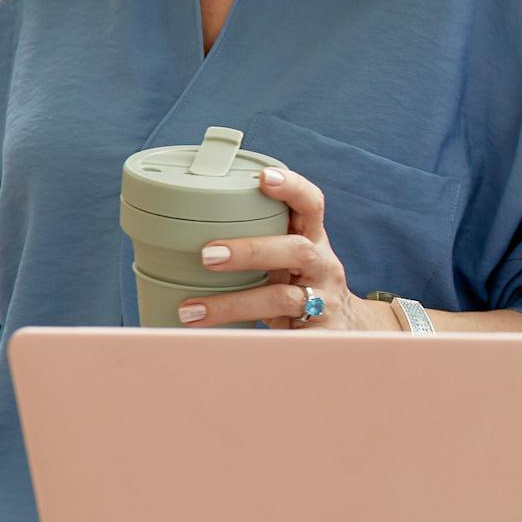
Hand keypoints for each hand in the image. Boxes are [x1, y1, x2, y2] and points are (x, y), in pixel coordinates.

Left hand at [176, 167, 382, 330]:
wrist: (346, 328)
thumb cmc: (299, 285)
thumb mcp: (286, 260)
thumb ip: (254, 244)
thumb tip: (175, 239)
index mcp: (312, 240)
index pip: (311, 205)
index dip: (292, 188)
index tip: (264, 177)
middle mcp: (323, 266)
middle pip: (297, 250)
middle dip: (250, 250)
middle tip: (207, 255)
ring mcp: (325, 301)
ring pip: (282, 298)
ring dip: (232, 304)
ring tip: (191, 311)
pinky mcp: (323, 336)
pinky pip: (287, 338)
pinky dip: (255, 341)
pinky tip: (224, 345)